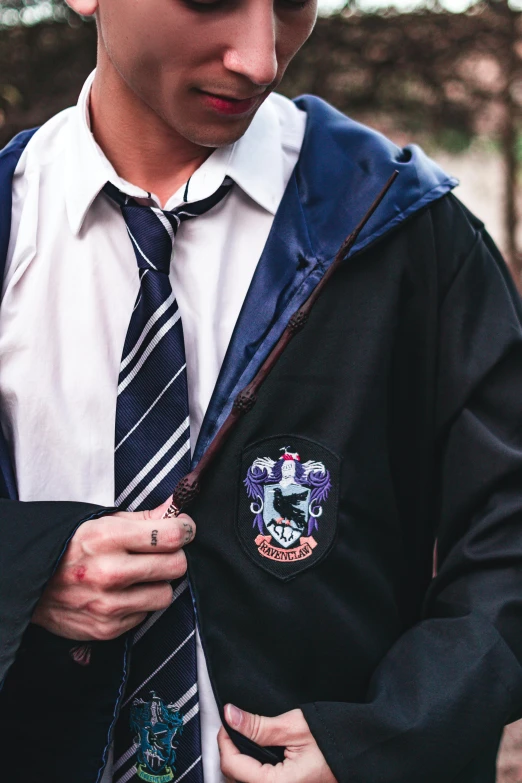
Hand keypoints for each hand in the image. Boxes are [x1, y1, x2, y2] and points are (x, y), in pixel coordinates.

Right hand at [32, 498, 195, 640]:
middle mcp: (109, 572)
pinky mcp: (107, 628)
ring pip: (166, 594)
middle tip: (162, 552)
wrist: (30, 584)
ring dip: (158, 584)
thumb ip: (144, 518)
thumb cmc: (70, 547)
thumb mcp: (102, 522)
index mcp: (107, 538)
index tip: (183, 529)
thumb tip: (176, 508)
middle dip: (174, 556)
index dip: (184, 530)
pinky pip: (145, 615)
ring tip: (139, 576)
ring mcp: (108, 604)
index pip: (171, 536)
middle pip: (176, 566)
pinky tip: (122, 594)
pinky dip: (139, 604)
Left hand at [218, 704, 336, 782]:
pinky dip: (253, 771)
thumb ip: (258, 726)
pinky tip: (258, 755)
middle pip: (235, 779)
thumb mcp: (294, 726)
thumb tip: (231, 716)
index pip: (233, 767)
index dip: (224, 741)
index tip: (226, 723)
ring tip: (246, 740)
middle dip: (230, 753)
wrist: (357, 751)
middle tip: (234, 729)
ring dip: (240, 764)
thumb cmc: (331, 739)